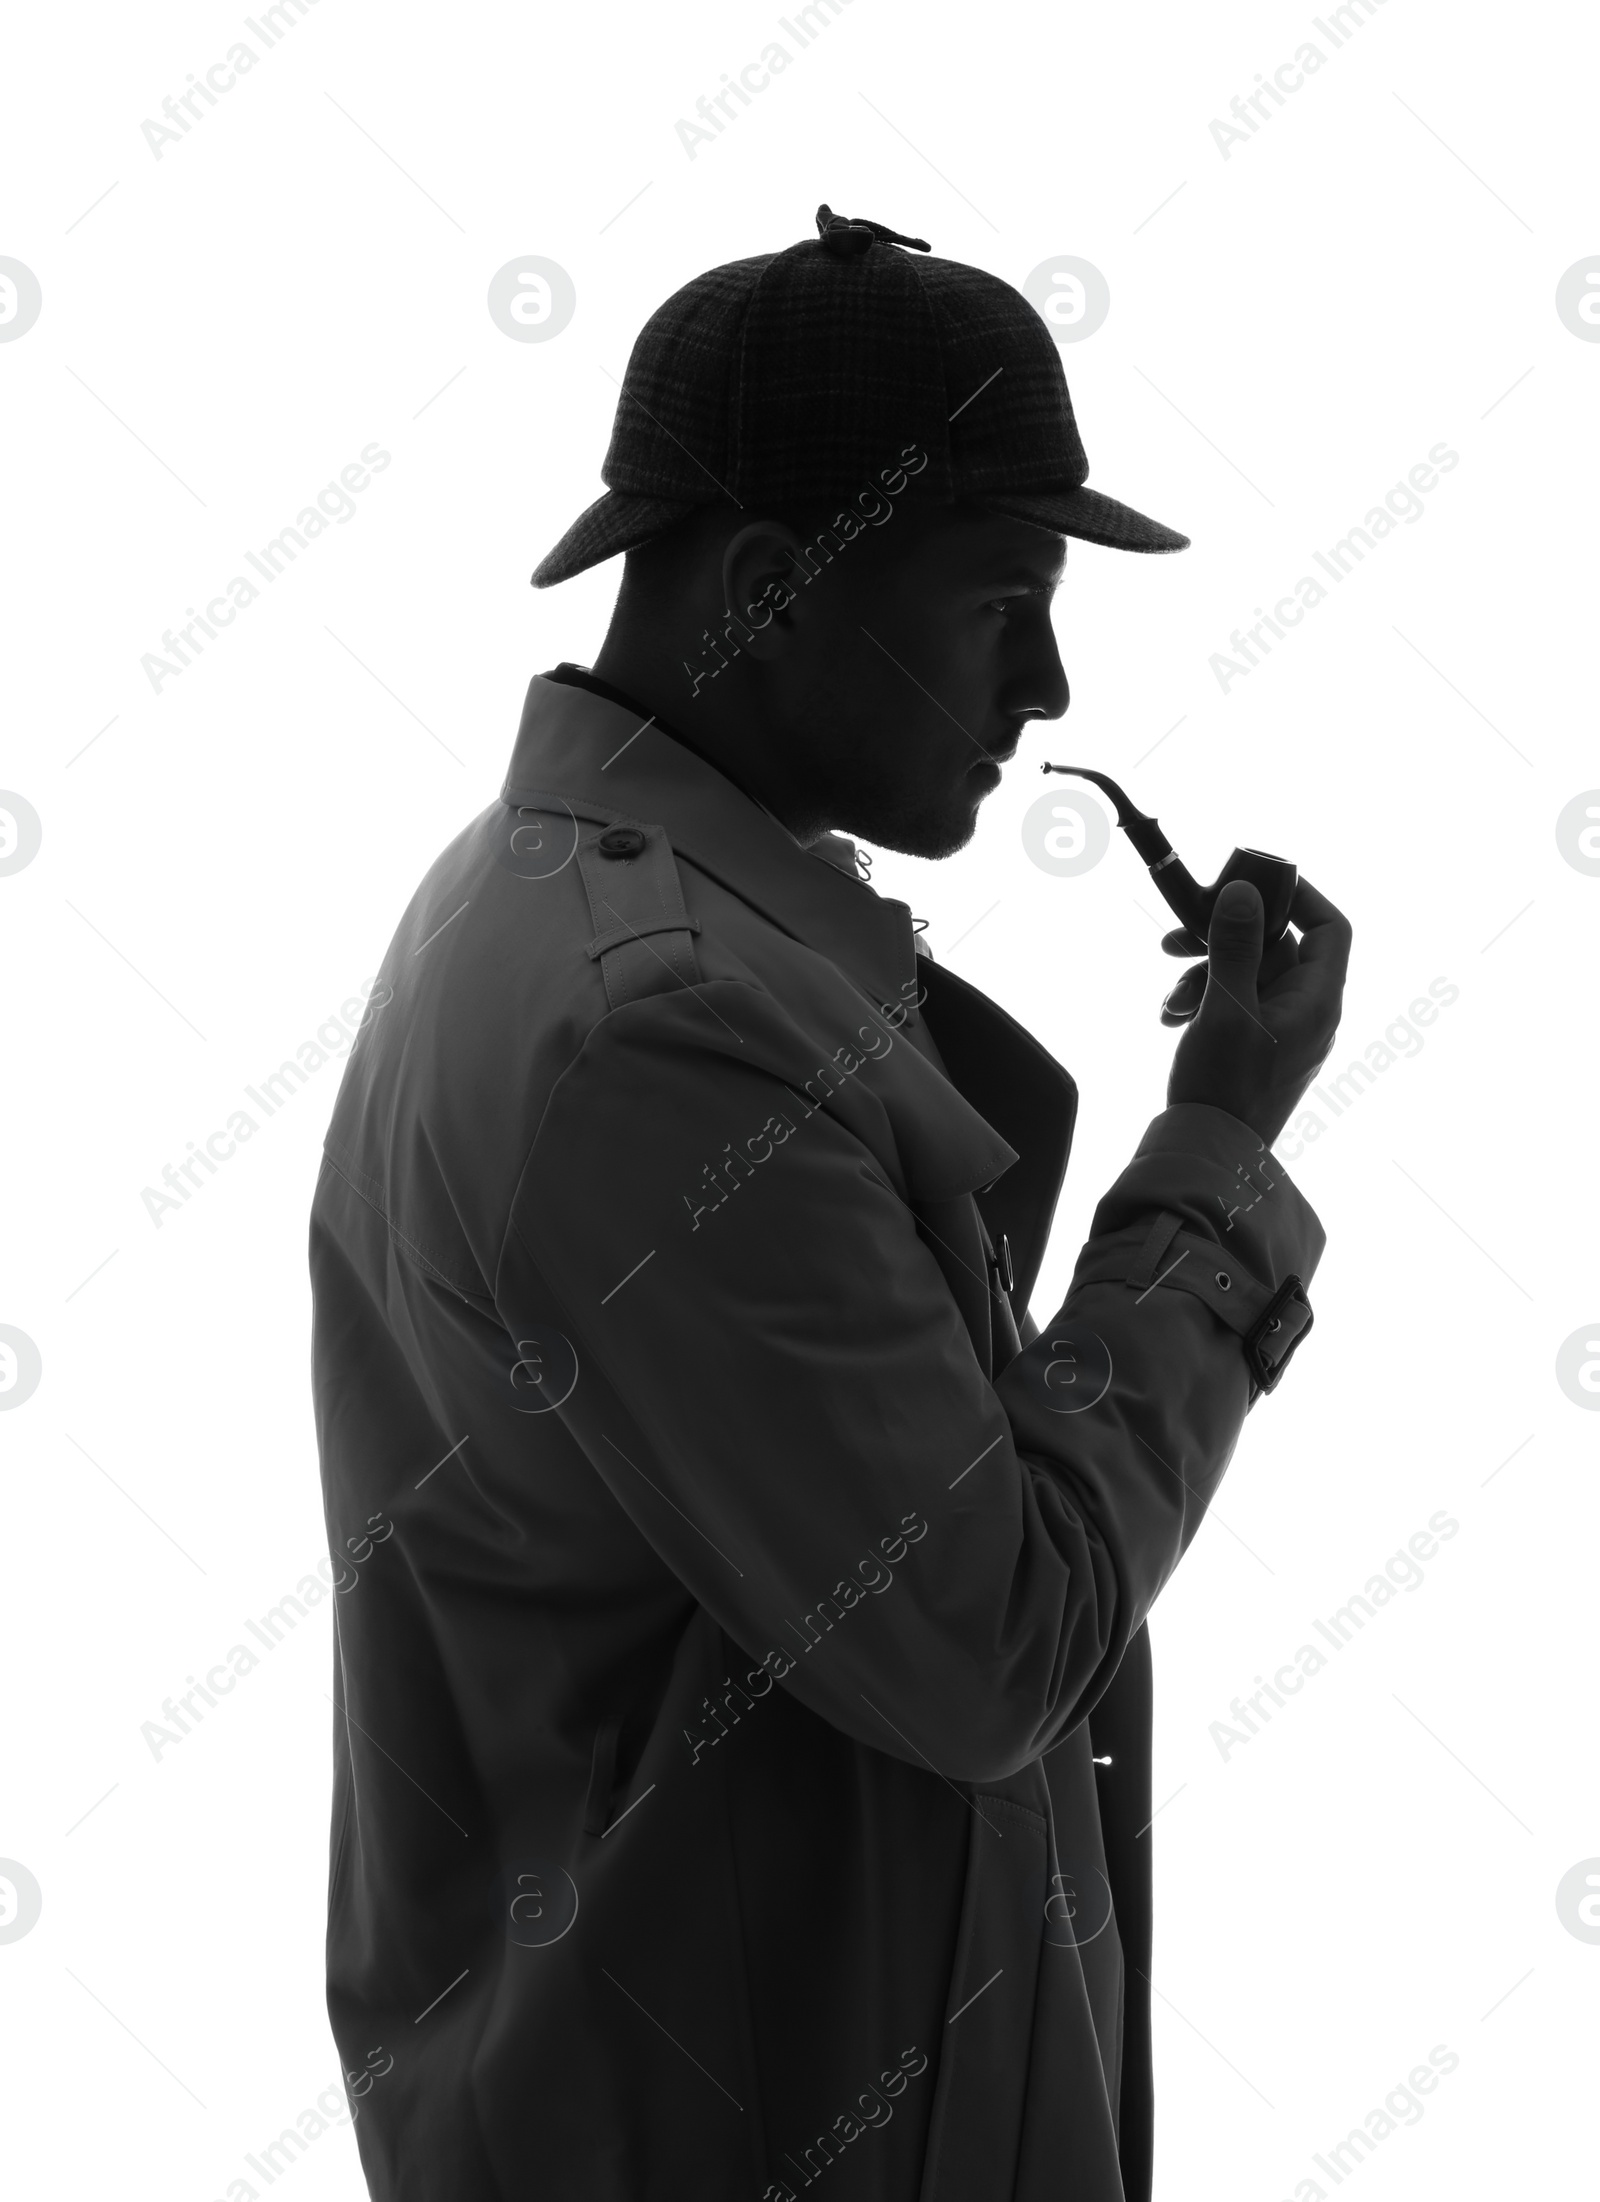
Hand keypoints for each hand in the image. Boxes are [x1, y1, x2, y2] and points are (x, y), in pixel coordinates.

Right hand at [1164, 877, 1352, 1146]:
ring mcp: (1283, 1031)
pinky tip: (1171, 1017)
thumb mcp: (1227, 1008)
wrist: (1210, 1156)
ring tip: (1170, 998)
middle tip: (1177, 938)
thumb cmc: (1225, 1088)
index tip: (1252, 883)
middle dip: (1223, 939)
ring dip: (1203, 973)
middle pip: (1275, 948)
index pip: (1329, 927)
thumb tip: (1245, 891)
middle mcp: (1308, 1012)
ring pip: (1246, 975)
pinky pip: (1235, 1004)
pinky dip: (1203, 1000)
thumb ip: (1237, 947)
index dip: (1298, 896)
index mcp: (1318, 999)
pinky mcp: (1256, 1047)